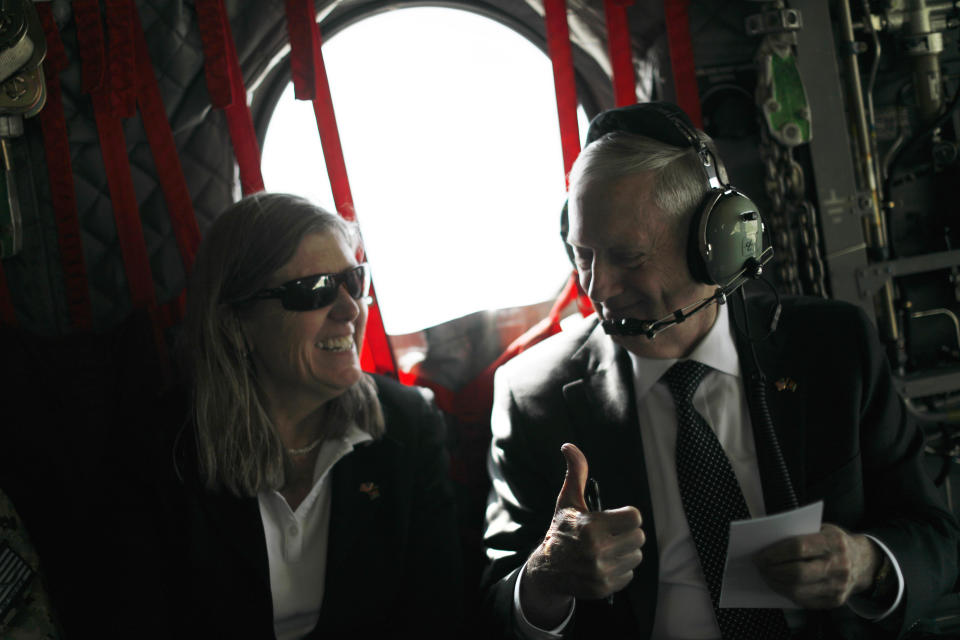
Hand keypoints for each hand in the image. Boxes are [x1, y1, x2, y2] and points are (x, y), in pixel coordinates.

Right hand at [520, 443, 644, 627]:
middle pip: (639, 537)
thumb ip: (576, 473)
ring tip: (608, 548)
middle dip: (627, 533)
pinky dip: (621, 569)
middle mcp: (596, 550)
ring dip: (626, 551)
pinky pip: (629, 573)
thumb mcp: (567, 501)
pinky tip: (605, 563)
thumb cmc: (561, 529)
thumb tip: (568, 446)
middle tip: (612, 533)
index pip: (635, 518)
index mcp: (591, 526)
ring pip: (636, 556)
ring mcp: (600, 571)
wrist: (547, 569)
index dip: (627, 515)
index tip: (616, 517)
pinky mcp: (604, 587)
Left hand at [754, 523, 880, 608]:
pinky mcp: (835, 601)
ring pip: (798, 590)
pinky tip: (778, 584)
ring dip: (776, 583)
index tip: (760, 554)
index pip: (799, 548)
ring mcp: (838, 587)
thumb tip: (767, 542)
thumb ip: (800, 534)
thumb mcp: (822, 529)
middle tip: (759, 566)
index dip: (775, 553)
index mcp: (834, 543)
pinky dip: (786, 593)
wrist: (863, 562)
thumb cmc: (833, 542)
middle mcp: (839, 566)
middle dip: (773, 570)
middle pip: (797, 573)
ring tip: (765, 575)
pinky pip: (804, 601)